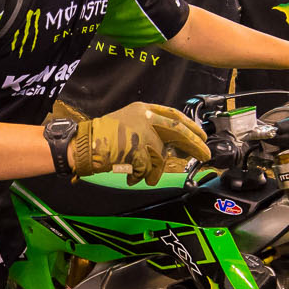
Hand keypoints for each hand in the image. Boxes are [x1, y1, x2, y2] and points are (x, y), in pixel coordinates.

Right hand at [67, 102, 210, 186]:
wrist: (83, 145)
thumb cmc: (102, 137)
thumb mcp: (128, 123)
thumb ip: (150, 130)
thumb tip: (174, 145)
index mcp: (142, 109)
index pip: (173, 115)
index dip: (190, 126)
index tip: (202, 135)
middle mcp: (144, 118)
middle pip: (177, 130)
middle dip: (194, 144)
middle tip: (204, 154)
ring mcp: (140, 133)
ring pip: (160, 154)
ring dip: (155, 169)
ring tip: (147, 177)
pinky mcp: (136, 149)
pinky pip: (147, 167)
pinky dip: (142, 176)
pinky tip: (135, 179)